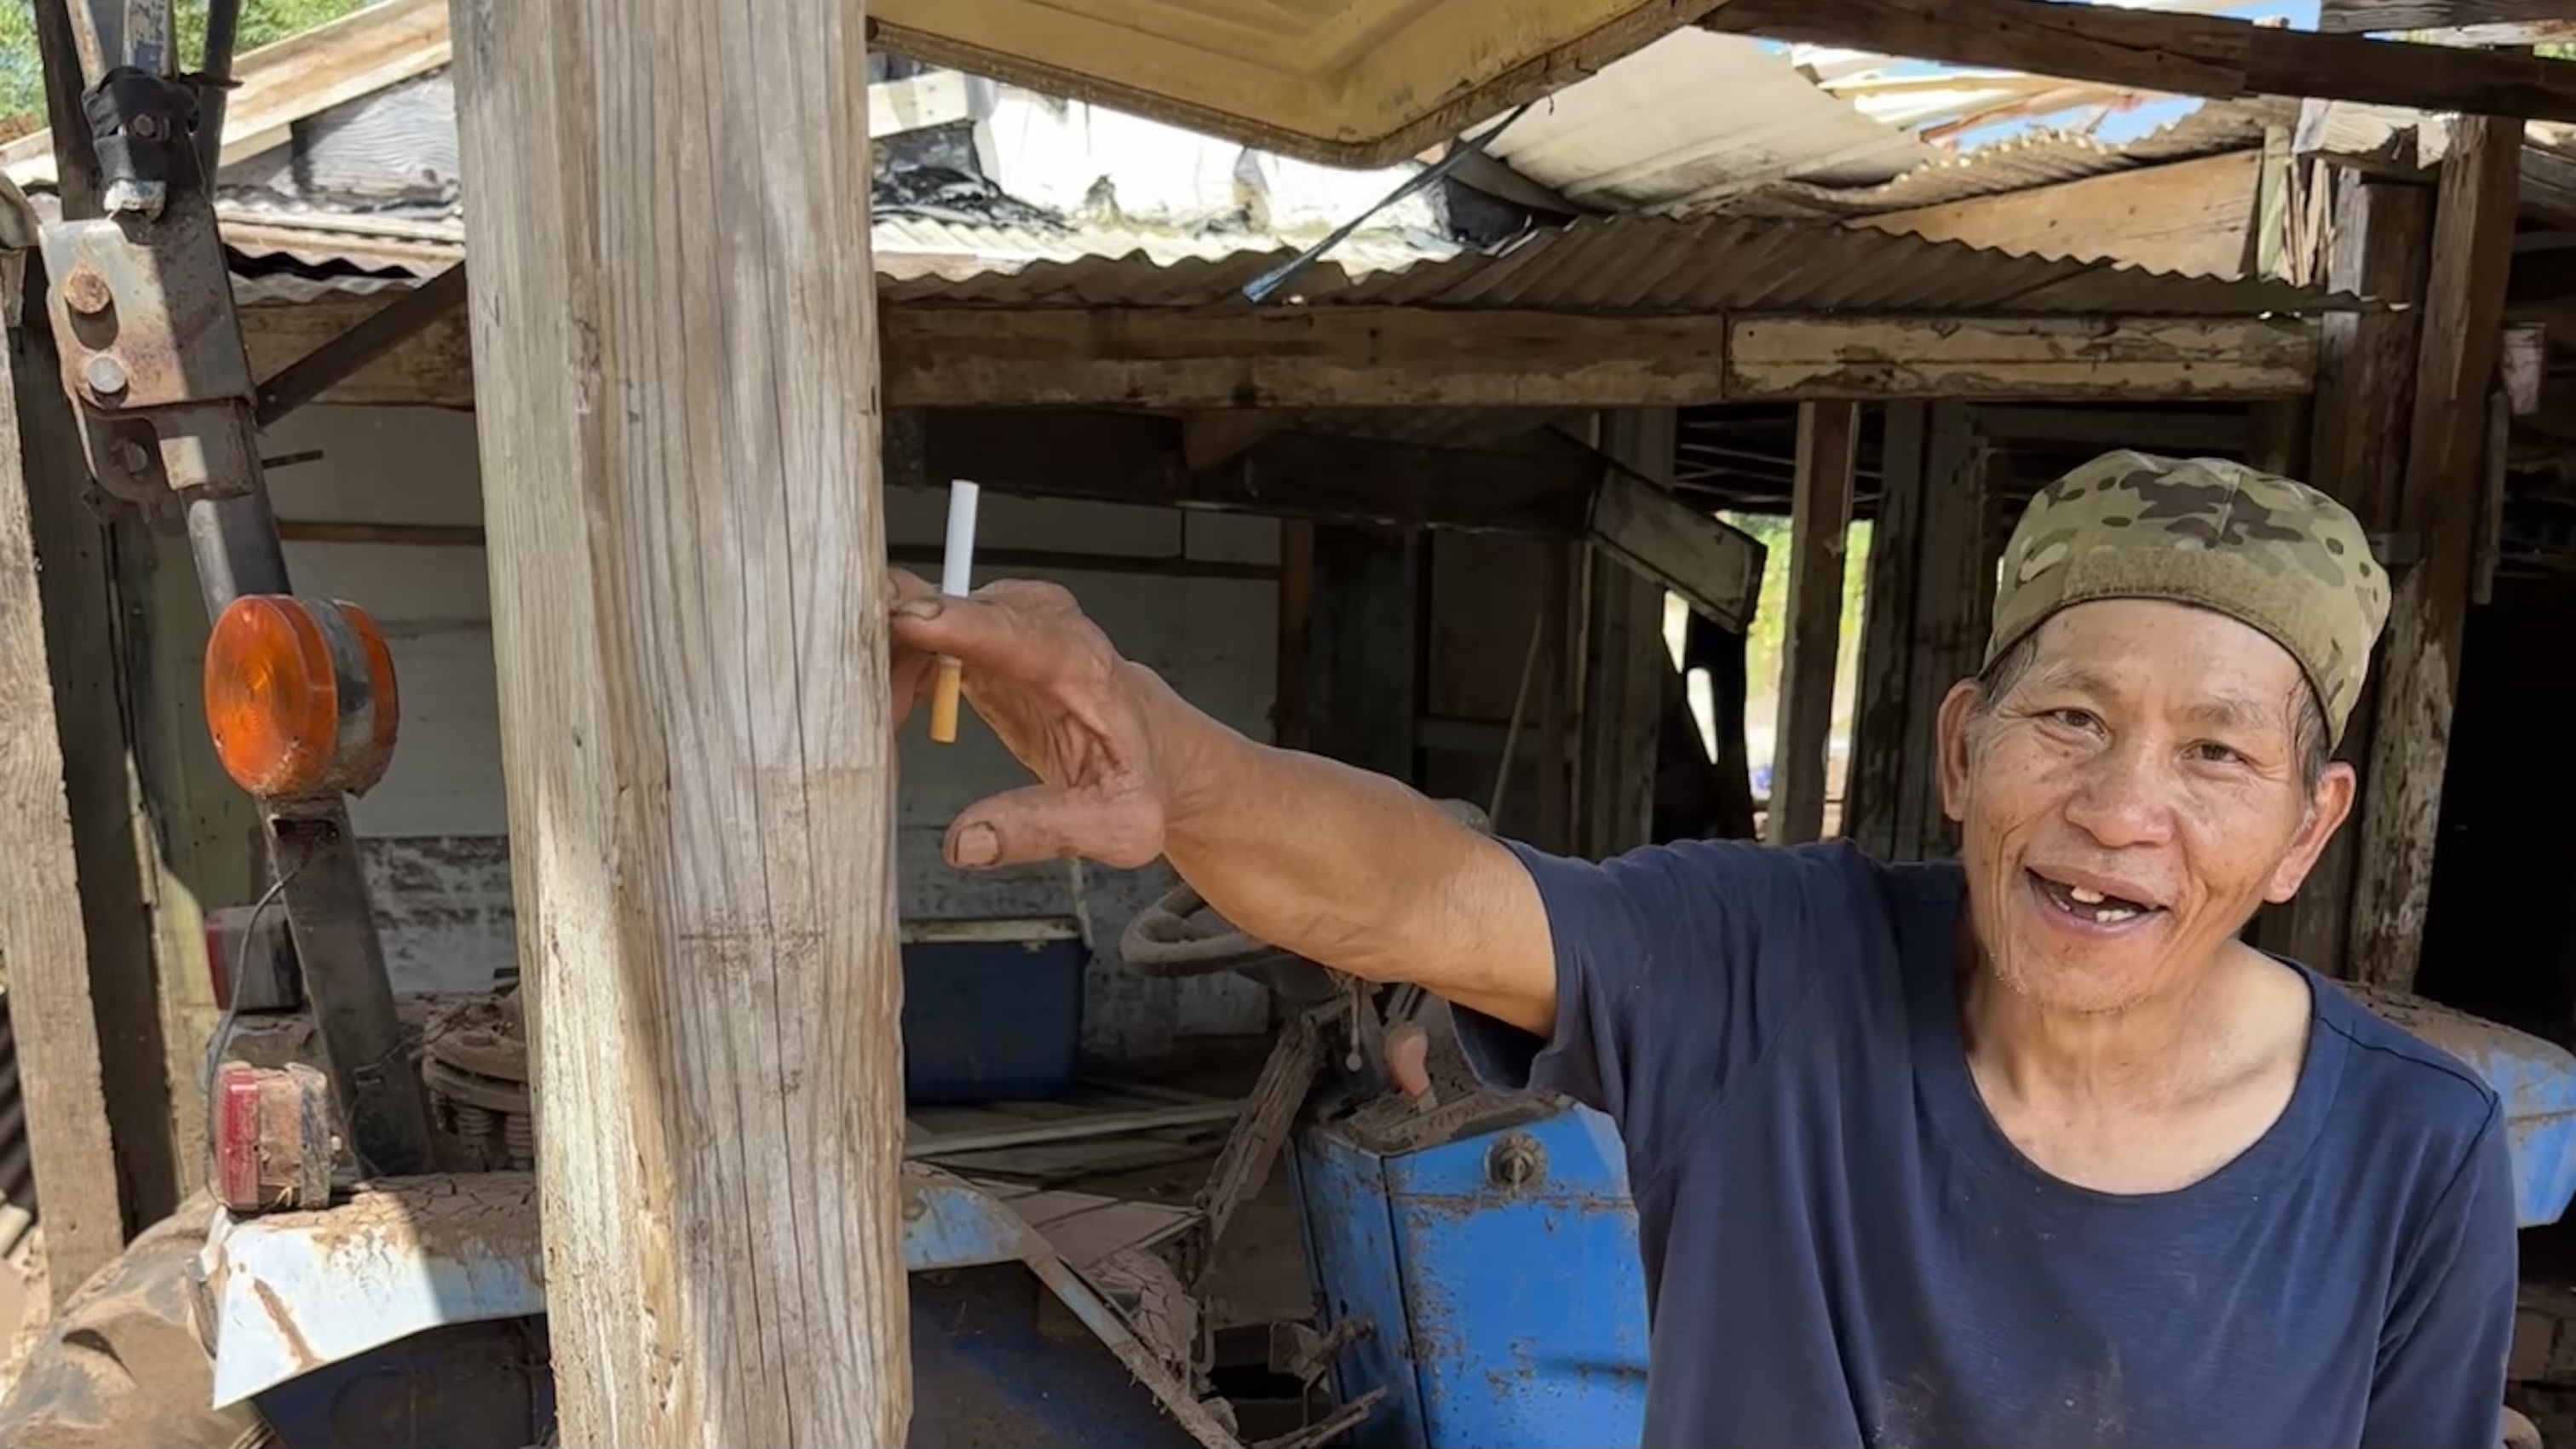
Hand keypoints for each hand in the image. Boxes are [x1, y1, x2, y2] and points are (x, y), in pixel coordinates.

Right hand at [887, 570, 1185, 871]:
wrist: (1151, 748)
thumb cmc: (1137, 777)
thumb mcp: (1118, 825)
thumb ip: (1045, 831)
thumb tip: (966, 843)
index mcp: (1079, 661)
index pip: (1014, 631)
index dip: (957, 623)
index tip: (905, 621)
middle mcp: (1039, 623)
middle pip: (950, 611)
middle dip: (894, 653)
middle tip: (870, 717)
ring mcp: (1005, 620)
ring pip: (918, 617)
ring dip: (884, 669)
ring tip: (881, 732)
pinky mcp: (978, 634)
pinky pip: (914, 634)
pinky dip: (891, 670)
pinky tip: (890, 714)